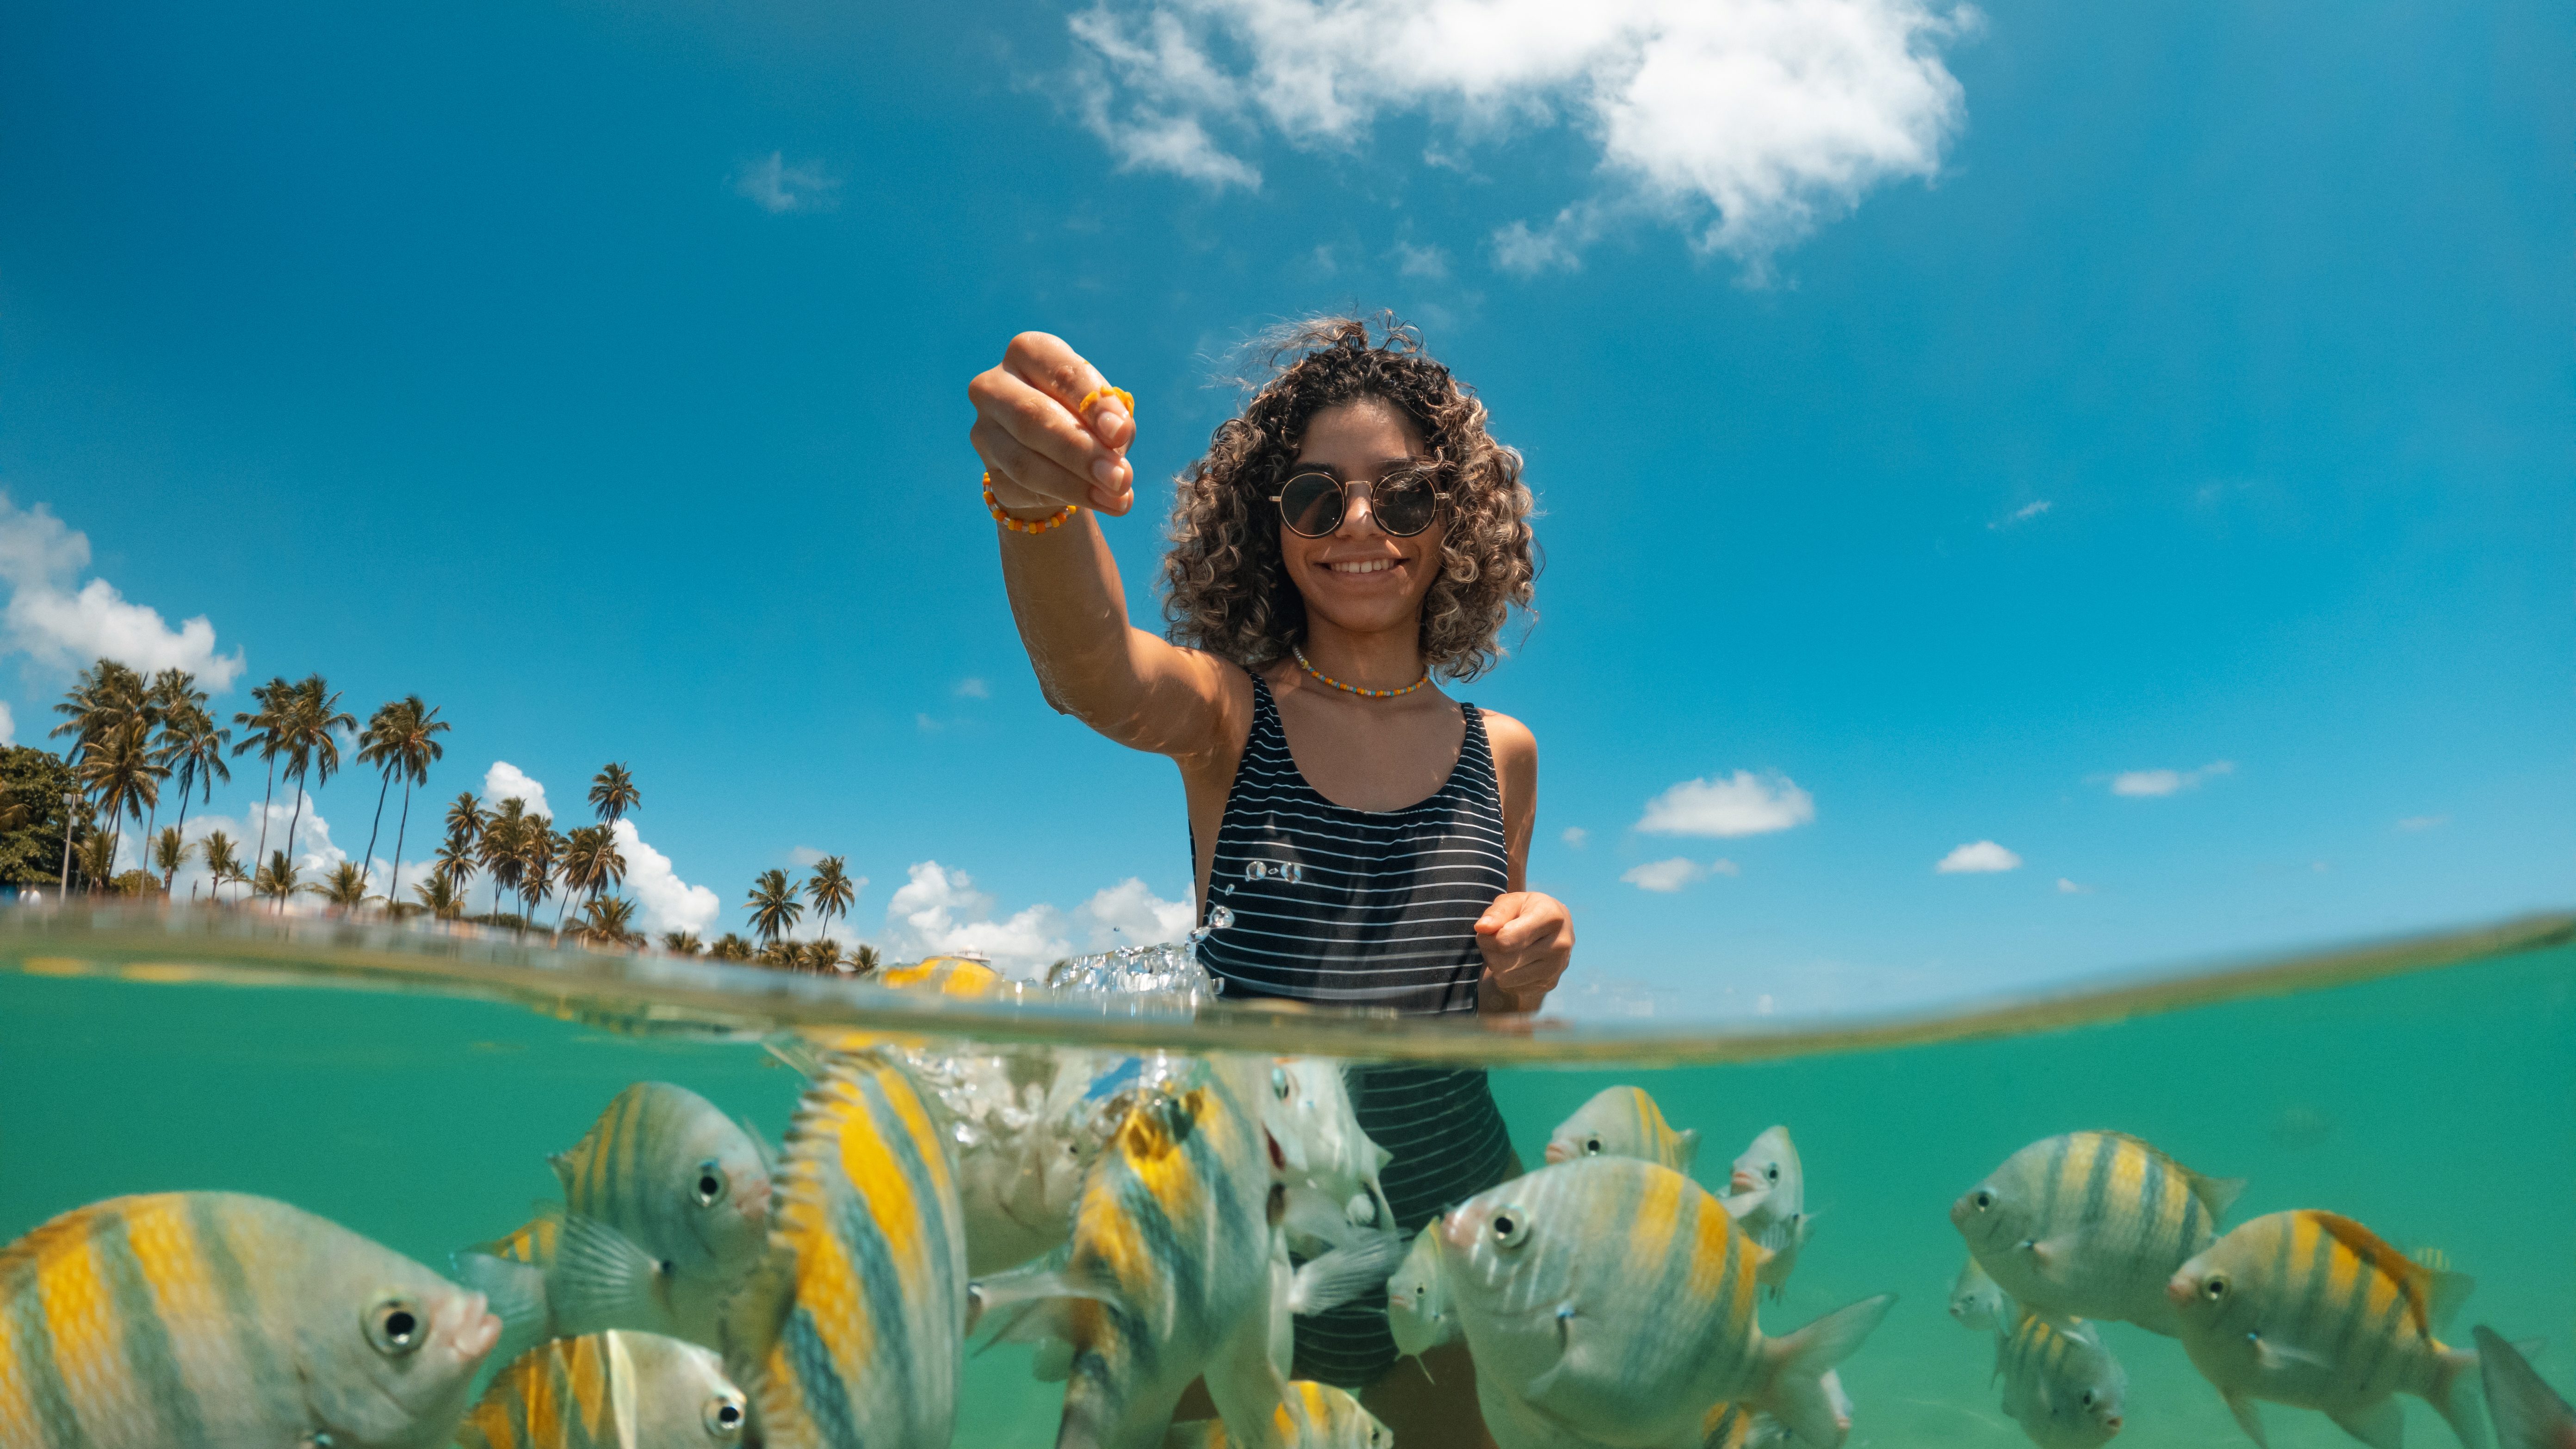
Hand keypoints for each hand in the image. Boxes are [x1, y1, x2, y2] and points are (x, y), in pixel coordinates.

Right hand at [967, 332, 1137, 517]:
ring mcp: (984, 430)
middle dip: (1081, 451)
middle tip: (1120, 477)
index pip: (1061, 373)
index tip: (1121, 433)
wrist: (1054, 456)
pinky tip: (1096, 502)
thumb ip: (1113, 423)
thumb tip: (1115, 448)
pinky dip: (1062, 499)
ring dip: (1074, 485)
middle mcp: (994, 385)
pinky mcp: (988, 471)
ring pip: (1024, 462)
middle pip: (1032, 417)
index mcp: (1028, 352)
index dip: (1093, 404)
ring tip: (1117, 499)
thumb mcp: (1106, 413)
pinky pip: (1022, 490)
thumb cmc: (1086, 419)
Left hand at [1475, 891, 1571, 1013]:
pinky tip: (1516, 962)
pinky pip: (1512, 987)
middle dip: (1490, 951)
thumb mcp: (1512, 901)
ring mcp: (1556, 968)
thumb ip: (1496, 912)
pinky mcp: (1549, 984)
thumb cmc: (1529, 910)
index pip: (1505, 940)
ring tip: (1506, 951)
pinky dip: (1507, 976)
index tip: (1489, 930)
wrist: (1556, 929)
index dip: (1488, 937)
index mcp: (1551, 918)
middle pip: (1503, 961)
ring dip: (1497, 965)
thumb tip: (1482, 928)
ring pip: (1505, 977)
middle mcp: (1559, 945)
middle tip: (1495, 940)